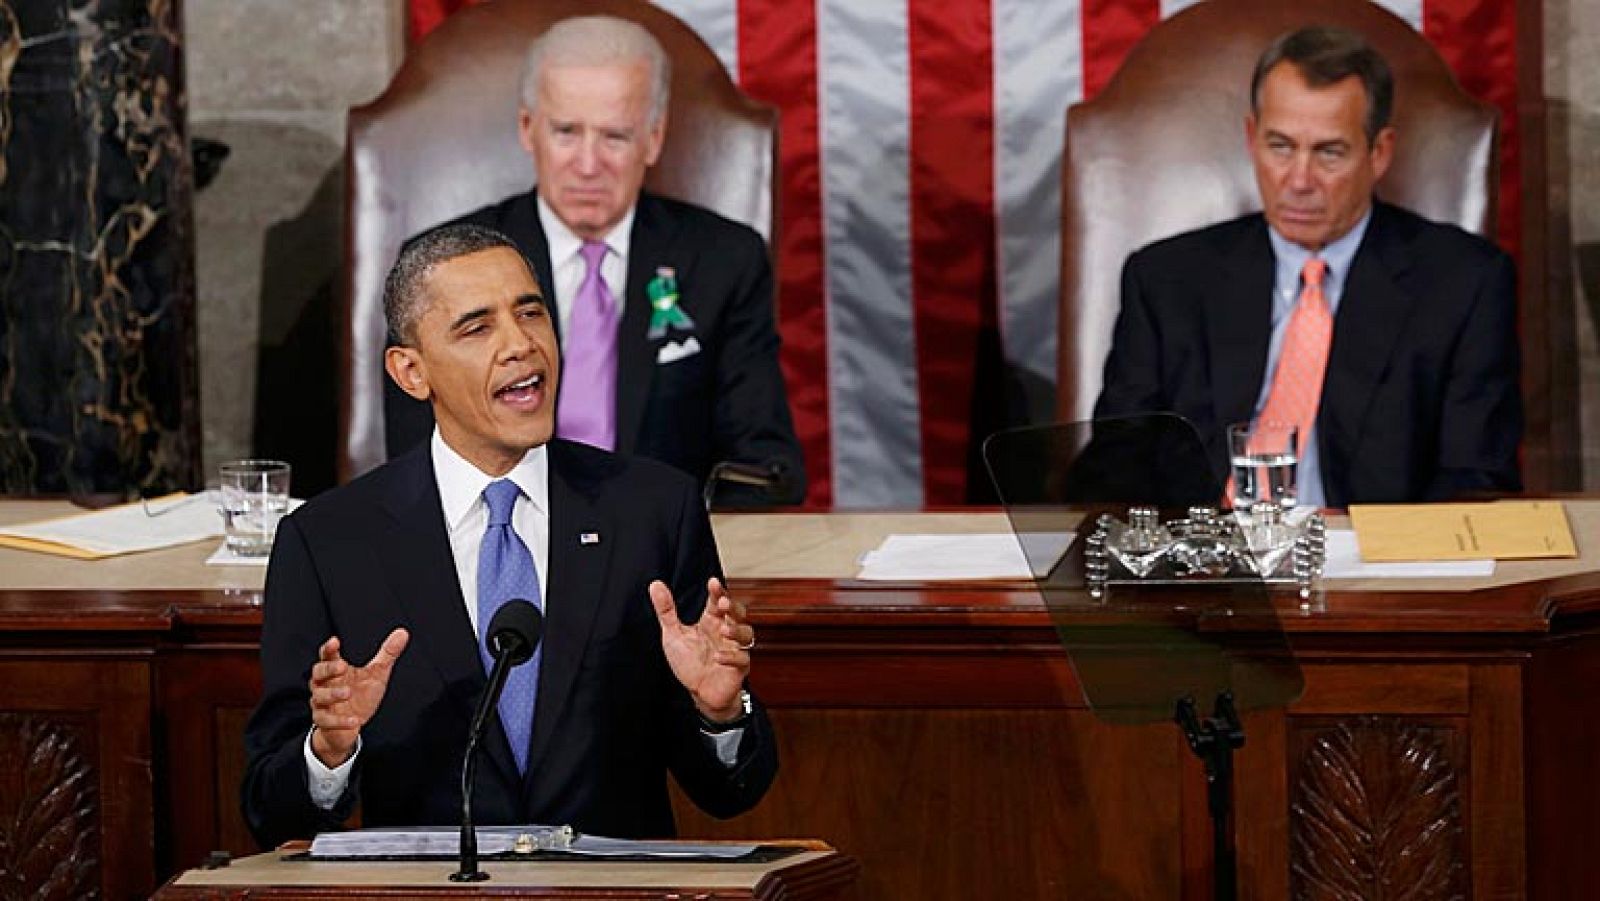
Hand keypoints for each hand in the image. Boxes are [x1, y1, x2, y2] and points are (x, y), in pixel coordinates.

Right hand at [308, 628, 408, 766]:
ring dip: (332, 694)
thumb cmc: (361, 694)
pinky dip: (340, 720)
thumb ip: (387, 654)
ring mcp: (322, 703)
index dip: (329, 648)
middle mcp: (325, 684)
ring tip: (348, 692)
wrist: (350, 726)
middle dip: (328, 669)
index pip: (328, 655)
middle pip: (318, 672)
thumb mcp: (377, 673)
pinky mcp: (323, 721)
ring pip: (319, 696)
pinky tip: (355, 720)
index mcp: (336, 670)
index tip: (335, 641)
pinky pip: (327, 720)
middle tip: (342, 666)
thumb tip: (403, 632)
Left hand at [650, 577, 752, 721]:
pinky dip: (731, 657)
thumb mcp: (673, 634)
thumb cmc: (689, 663)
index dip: (718, 592)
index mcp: (711, 622)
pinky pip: (742, 659)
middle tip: (723, 603)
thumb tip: (655, 585)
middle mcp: (725, 633)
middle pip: (738, 614)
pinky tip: (718, 657)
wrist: (699, 693)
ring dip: (737, 630)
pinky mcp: (738, 668)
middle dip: (733, 607)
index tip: (712, 582)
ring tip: (724, 630)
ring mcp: (734, 649)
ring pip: (746, 634)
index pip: (718, 602)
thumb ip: (666, 610)